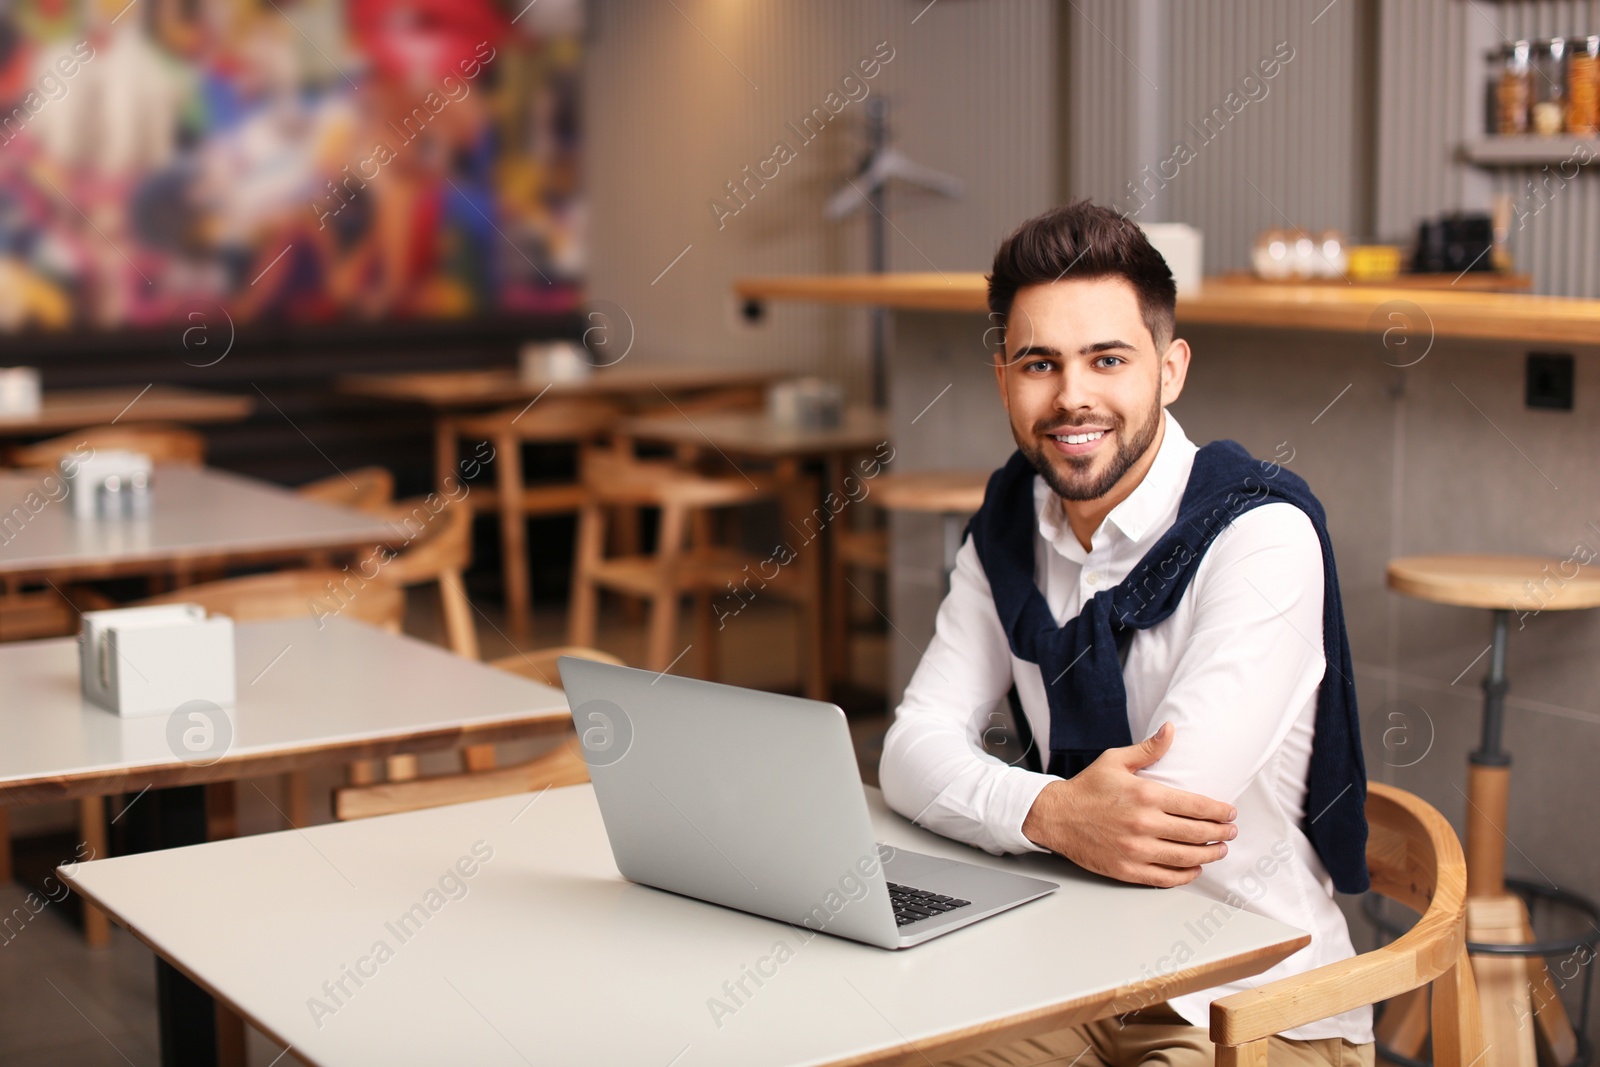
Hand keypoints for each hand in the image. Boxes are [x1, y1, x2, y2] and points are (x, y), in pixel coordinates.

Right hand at [1020, 723, 1235, 887]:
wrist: (1056, 817)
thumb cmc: (1086, 789)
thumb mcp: (1116, 761)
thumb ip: (1148, 749)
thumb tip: (1171, 731)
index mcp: (1145, 795)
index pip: (1196, 806)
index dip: (1219, 811)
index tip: (1229, 812)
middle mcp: (1144, 824)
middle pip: (1197, 833)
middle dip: (1221, 833)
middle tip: (1230, 831)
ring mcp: (1136, 849)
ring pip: (1186, 857)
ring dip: (1209, 855)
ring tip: (1219, 850)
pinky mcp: (1127, 869)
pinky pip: (1166, 877)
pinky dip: (1186, 875)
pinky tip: (1194, 869)